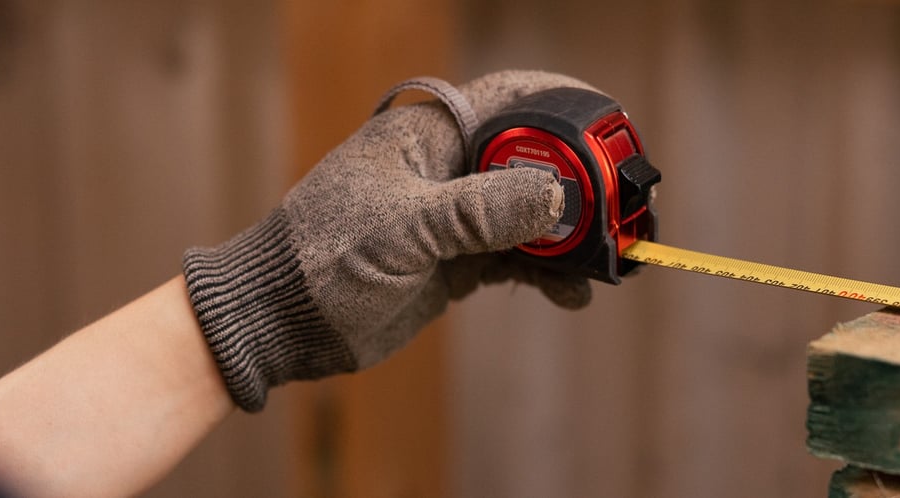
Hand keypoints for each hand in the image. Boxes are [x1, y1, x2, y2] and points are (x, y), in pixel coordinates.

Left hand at [182, 70, 596, 410]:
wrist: (281, 323)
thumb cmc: (321, 260)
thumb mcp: (405, 230)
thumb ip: (480, 211)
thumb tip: (556, 197)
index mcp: (429, 136)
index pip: (511, 102)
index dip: (564, 112)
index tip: (610, 132)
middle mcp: (447, 169)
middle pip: (534, 162)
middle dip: (578, 187)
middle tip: (618, 213)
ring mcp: (453, 218)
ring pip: (531, 215)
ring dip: (568, 238)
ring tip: (603, 263)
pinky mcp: (455, 262)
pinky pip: (516, 258)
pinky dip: (547, 273)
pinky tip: (570, 293)